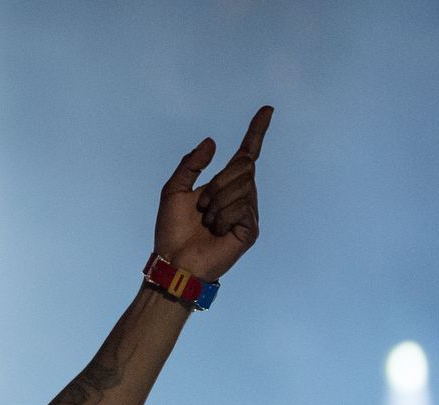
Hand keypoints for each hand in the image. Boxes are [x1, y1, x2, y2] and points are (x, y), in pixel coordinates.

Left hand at [155, 105, 272, 282]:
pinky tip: (216, 231)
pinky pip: (243, 207)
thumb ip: (191, 165)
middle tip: (202, 207)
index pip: (245, 154)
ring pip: (243, 186)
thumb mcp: (173, 190)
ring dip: (217, 203)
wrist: (174, 260)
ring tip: (207, 222)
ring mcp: (247, 212)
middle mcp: (240, 195)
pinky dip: (223, 217)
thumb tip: (213, 141)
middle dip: (218, 183)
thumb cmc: (172, 230)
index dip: (256, 132)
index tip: (267, 110)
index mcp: (223, 185)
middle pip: (244, 166)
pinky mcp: (250, 229)